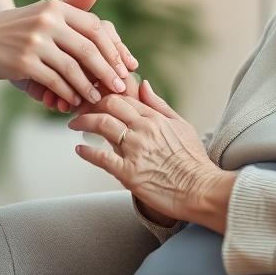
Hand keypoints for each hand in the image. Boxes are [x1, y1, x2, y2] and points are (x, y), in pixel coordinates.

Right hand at [0, 0, 137, 108]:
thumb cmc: (11, 28)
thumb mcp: (41, 11)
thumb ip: (71, 4)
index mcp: (55, 7)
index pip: (95, 27)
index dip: (114, 48)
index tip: (125, 65)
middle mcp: (47, 21)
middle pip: (89, 48)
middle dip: (108, 70)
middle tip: (120, 86)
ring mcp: (35, 42)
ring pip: (74, 68)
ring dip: (89, 86)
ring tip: (98, 97)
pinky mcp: (24, 62)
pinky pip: (55, 81)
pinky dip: (68, 93)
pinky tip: (74, 100)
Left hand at [67, 80, 226, 224]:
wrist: (201, 189)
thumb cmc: (193, 160)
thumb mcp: (181, 125)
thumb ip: (159, 105)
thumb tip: (143, 85)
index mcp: (155, 118)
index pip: (122, 98)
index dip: (104, 96)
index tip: (93, 100)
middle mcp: (143, 129)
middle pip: (108, 105)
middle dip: (89, 104)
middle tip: (78, 109)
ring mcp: (135, 150)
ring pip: (102, 125)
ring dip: (83, 122)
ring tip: (74, 125)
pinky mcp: (129, 173)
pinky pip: (101, 158)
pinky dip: (87, 152)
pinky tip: (79, 150)